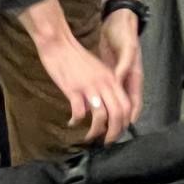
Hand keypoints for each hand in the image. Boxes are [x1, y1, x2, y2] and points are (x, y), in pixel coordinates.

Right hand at [19, 0, 130, 143]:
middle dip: (114, 132)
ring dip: (96, 131)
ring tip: (90, 137)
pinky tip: (71, 123)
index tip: (117, 131)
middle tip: (107, 141)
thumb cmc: (74, 56)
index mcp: (111, 78)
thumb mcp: (95, 70)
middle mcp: (104, 83)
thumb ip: (101, 87)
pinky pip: (79, 113)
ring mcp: (89, 87)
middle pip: (118, 114)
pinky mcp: (73, 89)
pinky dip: (76, 121)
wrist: (58, 42)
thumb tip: (98, 108)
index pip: (126, 105)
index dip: (124, 122)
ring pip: (101, 117)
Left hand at [99, 8, 142, 122]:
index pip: (134, 103)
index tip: (121, 129)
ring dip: (110, 113)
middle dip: (118, 120)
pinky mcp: (110, 73)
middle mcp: (128, 80)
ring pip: (116, 101)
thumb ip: (123, 68)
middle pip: (125, 106)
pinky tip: (94, 107)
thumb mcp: (126, 50)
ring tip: (100, 126)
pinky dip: (103, 100)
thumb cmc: (123, 33)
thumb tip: (118, 83)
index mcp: (134, 76)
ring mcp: (119, 77)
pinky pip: (108, 91)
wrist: (116, 20)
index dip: (128, 118)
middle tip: (108, 133)